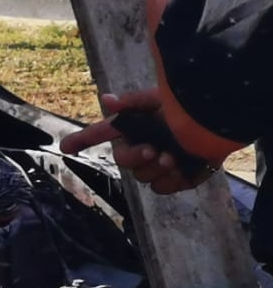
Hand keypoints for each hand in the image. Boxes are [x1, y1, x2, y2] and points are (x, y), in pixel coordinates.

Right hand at [60, 90, 217, 194]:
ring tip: (172, 158)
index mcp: (135, 128)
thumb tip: (107, 100)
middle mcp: (143, 147)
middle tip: (153, 150)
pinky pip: (163, 189)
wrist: (222, 123)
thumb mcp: (161, 99)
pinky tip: (180, 169)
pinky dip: (170, 181)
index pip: (102, 135)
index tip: (64, 148)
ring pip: (142, 177)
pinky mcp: (178, 179)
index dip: (82, 140)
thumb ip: (133, 102)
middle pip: (124, 161)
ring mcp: (160, 165)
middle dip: (135, 157)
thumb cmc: (191, 108)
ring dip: (155, 169)